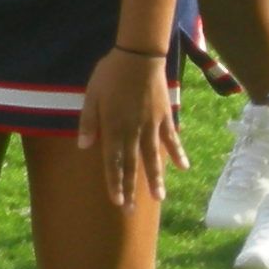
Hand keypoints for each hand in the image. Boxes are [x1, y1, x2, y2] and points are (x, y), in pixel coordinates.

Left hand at [78, 47, 186, 209]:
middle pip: (132, 164)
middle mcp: (133, 131)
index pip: (113, 161)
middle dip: (131, 188)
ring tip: (160, 198)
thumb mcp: (92, 94)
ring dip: (156, 178)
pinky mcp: (165, 117)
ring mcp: (151, 126)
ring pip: (154, 157)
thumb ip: (88, 121)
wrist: (139, 57)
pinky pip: (171, 139)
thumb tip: (84, 147)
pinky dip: (178, 153)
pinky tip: (184, 168)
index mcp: (114, 127)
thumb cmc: (110, 74)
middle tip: (133, 211)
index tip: (117, 202)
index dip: (115, 182)